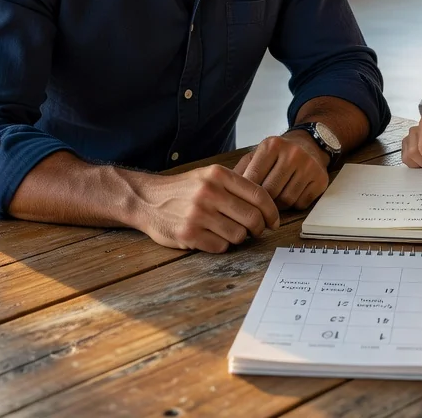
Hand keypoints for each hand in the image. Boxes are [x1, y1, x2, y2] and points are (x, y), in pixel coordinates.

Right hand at [131, 164, 279, 253]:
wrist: (148, 200)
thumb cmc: (185, 190)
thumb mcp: (209, 176)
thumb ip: (235, 186)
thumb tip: (266, 207)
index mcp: (219, 175)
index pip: (258, 194)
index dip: (271, 211)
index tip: (274, 221)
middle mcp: (210, 192)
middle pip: (252, 217)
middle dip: (259, 228)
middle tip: (257, 231)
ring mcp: (198, 214)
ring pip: (239, 235)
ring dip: (239, 237)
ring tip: (230, 232)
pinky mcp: (189, 234)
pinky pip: (221, 246)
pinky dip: (222, 245)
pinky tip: (214, 238)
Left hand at [234, 132, 329, 209]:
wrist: (310, 143)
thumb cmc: (278, 153)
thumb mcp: (257, 155)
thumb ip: (241, 172)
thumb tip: (225, 195)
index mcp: (272, 145)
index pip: (254, 178)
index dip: (245, 194)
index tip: (241, 203)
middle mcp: (293, 153)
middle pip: (270, 192)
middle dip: (262, 202)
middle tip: (257, 207)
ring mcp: (309, 166)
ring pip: (286, 200)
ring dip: (278, 205)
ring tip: (274, 199)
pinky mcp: (321, 179)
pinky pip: (302, 203)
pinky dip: (294, 204)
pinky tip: (291, 194)